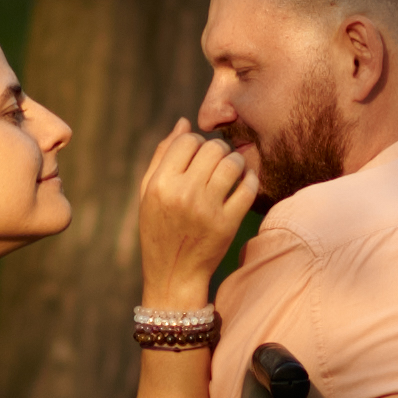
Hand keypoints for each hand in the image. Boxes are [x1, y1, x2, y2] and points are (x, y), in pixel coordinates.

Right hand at [131, 118, 254, 308]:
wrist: (173, 274)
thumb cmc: (158, 230)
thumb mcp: (148, 193)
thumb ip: (162, 156)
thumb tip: (184, 123)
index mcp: (160, 185)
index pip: (186, 141)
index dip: (195, 142)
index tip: (197, 154)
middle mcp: (182, 194)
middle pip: (212, 148)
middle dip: (217, 149)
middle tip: (217, 160)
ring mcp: (207, 209)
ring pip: (232, 163)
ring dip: (235, 161)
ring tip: (231, 170)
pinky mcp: (227, 224)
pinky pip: (248, 187)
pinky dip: (250, 180)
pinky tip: (243, 183)